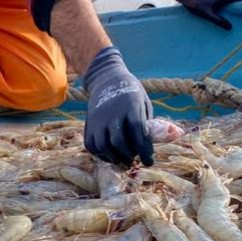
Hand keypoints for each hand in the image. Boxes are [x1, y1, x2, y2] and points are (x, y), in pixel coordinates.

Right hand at [83, 46, 153, 166]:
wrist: (107, 79)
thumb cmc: (131, 93)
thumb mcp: (144, 102)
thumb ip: (147, 123)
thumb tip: (153, 146)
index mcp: (130, 105)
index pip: (137, 130)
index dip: (144, 149)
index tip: (149, 161)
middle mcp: (112, 112)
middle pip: (118, 141)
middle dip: (128, 156)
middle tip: (134, 161)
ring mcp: (98, 118)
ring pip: (102, 145)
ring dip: (114, 158)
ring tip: (123, 160)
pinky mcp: (89, 123)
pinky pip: (91, 145)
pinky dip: (100, 155)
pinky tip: (110, 155)